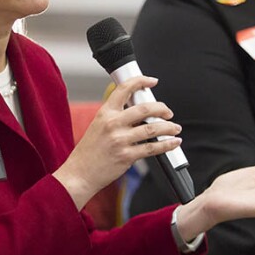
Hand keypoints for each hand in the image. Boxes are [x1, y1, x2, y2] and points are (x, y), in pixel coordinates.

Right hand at [54, 76, 181, 208]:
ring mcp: (120, 140)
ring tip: (175, 128)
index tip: (152, 81)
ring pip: (152, 129)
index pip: (124, 89)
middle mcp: (112, 124)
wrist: (79, 173)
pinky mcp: (126, 156)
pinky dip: (166, 145)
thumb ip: (116, 117)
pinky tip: (173, 143)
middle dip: (162, 108)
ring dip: (169, 127)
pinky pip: (152, 148)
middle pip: (145, 108)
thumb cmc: (89, 151)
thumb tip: (140, 113)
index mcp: (105, 113)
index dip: (141, 81)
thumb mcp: (98, 126)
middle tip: (168, 112)